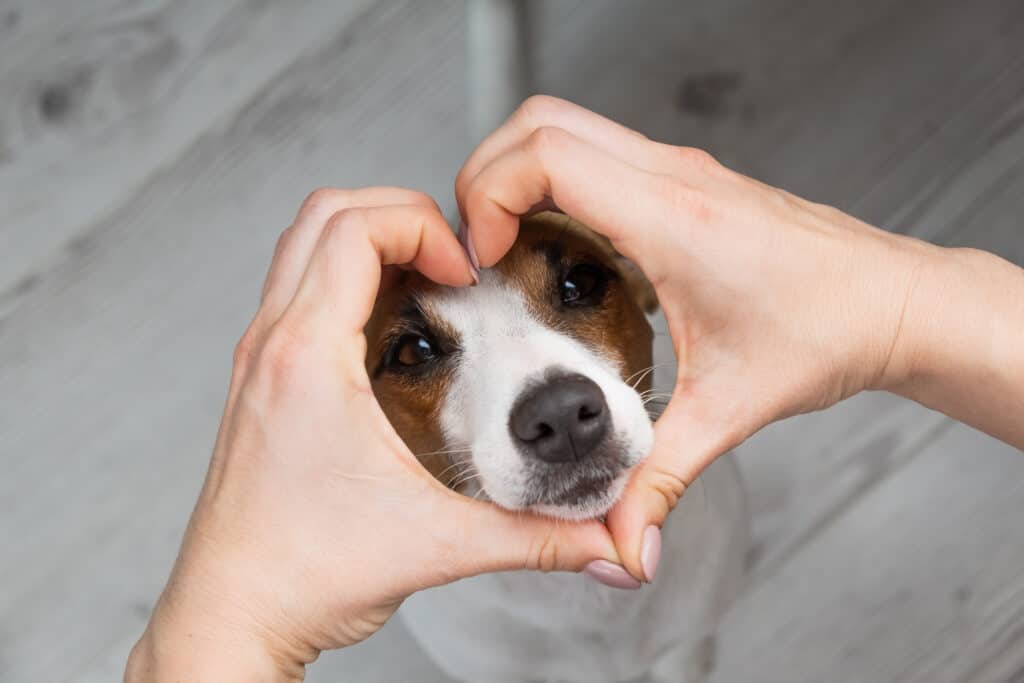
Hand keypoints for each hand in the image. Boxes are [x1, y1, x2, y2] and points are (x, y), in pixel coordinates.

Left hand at [126, 188, 620, 681]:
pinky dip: (347, 276)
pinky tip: (395, 328)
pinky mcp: (261, 380)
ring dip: (371, 240)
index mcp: (308, 359)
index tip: (467, 273)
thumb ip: (537, 537)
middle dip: (402, 215)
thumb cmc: (306, 576)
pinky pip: (297, 288)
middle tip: (454, 262)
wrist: (234, 616)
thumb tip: (609, 542)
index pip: (355, 228)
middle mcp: (273, 345)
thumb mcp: (438, 546)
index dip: (425, 227)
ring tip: (431, 284)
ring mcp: (259, 360)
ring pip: (303, 245)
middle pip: (324, 213)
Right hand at [454, 96, 938, 581]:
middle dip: (484, 175)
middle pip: (540, 122)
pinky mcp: (685, 183)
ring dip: (517, 174)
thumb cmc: (831, 331)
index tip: (480, 258)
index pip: (547, 157)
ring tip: (504, 246)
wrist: (896, 302)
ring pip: (564, 127)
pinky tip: (558, 251)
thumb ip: (662, 478)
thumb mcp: (731, 408)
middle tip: (476, 246)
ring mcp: (680, 172)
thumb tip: (625, 544)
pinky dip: (554, 183)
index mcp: (673, 219)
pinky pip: (597, 155)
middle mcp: (672, 179)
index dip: (488, 198)